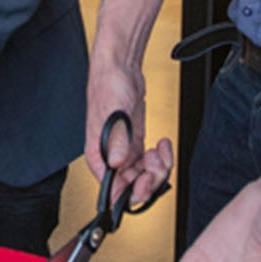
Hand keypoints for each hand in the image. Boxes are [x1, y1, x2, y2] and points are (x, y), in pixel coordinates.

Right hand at [85, 58, 171, 204]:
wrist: (120, 69)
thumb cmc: (108, 86)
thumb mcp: (114, 114)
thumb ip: (116, 140)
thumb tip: (115, 163)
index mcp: (98, 157)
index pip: (113, 191)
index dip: (132, 192)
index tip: (146, 180)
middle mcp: (111, 159)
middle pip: (133, 187)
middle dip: (150, 179)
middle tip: (156, 162)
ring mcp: (125, 152)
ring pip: (144, 177)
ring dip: (158, 168)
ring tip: (160, 150)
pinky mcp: (136, 145)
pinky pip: (150, 164)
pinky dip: (161, 158)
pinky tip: (162, 145)